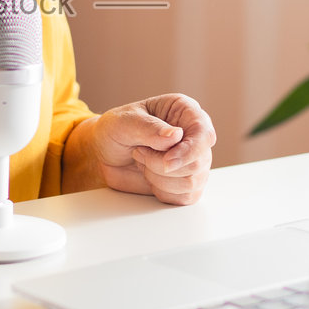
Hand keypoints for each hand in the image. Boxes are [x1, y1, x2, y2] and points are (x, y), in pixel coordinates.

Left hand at [68, 94, 214, 203]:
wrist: (104, 153)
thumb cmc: (115, 130)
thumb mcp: (124, 122)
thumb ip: (149, 127)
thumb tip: (176, 136)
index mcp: (184, 111)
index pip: (204, 133)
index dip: (189, 151)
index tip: (167, 162)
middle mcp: (193, 135)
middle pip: (198, 162)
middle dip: (161, 165)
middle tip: (138, 153)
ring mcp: (193, 160)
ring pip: (192, 182)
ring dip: (159, 178)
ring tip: (143, 162)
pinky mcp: (186, 182)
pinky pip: (185, 197)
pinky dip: (163, 192)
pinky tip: (149, 177)